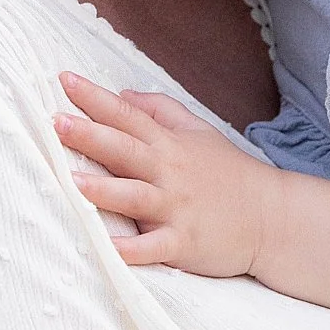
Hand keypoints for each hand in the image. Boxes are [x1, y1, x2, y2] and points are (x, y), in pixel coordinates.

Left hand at [56, 73, 279, 275]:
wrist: (273, 218)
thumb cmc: (230, 175)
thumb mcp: (199, 132)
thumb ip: (161, 111)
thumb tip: (123, 94)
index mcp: (170, 146)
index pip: (128, 115)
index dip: (95, 98)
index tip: (64, 80)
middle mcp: (170, 174)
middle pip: (125, 151)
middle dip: (90, 136)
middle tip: (56, 122)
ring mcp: (176, 209)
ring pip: (135, 197)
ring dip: (103, 190)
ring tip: (71, 180)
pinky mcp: (184, 243)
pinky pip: (153, 247)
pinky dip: (131, 250)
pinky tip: (107, 248)